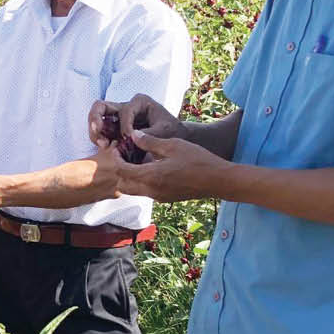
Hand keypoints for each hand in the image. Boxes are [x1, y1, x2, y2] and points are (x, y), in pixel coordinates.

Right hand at [90, 94, 185, 145]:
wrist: (174, 137)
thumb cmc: (172, 130)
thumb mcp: (165, 131)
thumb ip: (149, 134)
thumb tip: (131, 137)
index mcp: (139, 102)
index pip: (125, 111)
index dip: (125, 126)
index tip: (129, 139)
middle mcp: (126, 107)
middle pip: (101, 107)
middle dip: (96, 119)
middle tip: (97, 132)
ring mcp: (118, 118)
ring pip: (97, 119)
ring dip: (96, 132)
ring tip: (104, 145)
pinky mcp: (115, 129)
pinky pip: (101, 132)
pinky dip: (99, 139)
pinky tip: (106, 148)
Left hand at [114, 133, 232, 202]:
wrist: (218, 181)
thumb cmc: (198, 159)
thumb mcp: (173, 145)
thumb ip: (150, 141)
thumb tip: (133, 135)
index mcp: (151, 176)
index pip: (121, 171)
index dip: (116, 158)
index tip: (118, 147)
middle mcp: (151, 190)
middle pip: (122, 185)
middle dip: (119, 170)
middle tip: (124, 154)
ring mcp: (158, 197)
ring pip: (133, 190)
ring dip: (129, 177)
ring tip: (135, 160)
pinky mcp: (165, 198)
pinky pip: (145, 192)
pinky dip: (140, 182)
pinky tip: (148, 167)